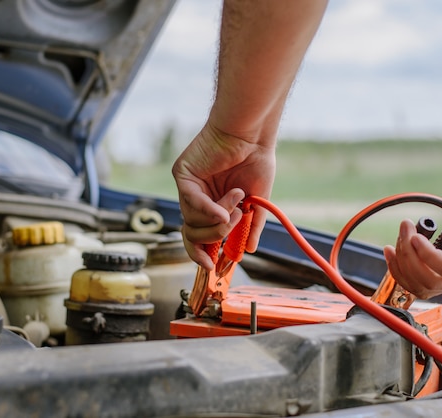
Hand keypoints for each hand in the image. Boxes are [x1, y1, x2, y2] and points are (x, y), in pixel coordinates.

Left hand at [172, 122, 274, 268]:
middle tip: (235, 227)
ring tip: (239, 205)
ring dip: (220, 219)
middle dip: (214, 238)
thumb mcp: (258, 202)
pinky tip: (224, 210)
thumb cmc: (256, 161)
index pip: (199, 236)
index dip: (202, 254)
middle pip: (192, 233)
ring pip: (191, 220)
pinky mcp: (183, 174)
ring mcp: (189, 187)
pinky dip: (208, 210)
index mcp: (213, 205)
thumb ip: (251, 227)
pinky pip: (190, 202)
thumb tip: (248, 251)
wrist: (252, 135)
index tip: (213, 267)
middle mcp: (197, 198)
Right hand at [384, 179, 441, 298]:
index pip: (422, 284)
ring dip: (408, 256)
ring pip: (429, 281)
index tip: (388, 249)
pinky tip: (416, 237)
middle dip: (400, 264)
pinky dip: (424, 254)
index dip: (400, 271)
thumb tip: (421, 237)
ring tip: (406, 231)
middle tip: (397, 236)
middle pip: (420, 287)